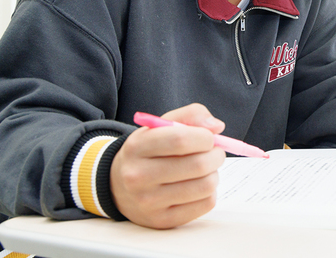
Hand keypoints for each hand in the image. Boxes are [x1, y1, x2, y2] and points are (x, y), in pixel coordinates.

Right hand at [110, 103, 227, 228]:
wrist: (118, 184)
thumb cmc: (149, 150)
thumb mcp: (161, 126)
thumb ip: (191, 115)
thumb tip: (217, 127)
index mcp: (138, 147)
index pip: (180, 140)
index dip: (205, 137)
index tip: (210, 138)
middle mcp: (139, 176)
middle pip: (197, 165)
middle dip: (216, 156)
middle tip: (215, 153)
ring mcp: (149, 202)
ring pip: (206, 186)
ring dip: (214, 174)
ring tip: (205, 169)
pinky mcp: (162, 220)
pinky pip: (205, 204)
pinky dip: (210, 192)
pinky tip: (198, 185)